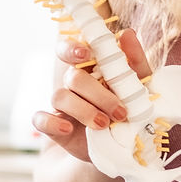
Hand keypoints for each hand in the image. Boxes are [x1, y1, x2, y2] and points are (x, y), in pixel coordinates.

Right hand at [32, 28, 151, 163]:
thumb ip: (135, 61)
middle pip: (72, 77)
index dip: (71, 48)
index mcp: (90, 69)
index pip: (69, 49)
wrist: (126, 148)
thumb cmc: (132, 111)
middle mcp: (72, 84)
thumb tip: (127, 33)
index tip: (86, 55)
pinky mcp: (54, 127)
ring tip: (104, 124)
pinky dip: (51, 122)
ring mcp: (62, 106)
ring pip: (58, 96)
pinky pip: (40, 119)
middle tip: (120, 112)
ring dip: (83, 110)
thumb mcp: (141, 87)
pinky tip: (68, 129)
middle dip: (96, 93)